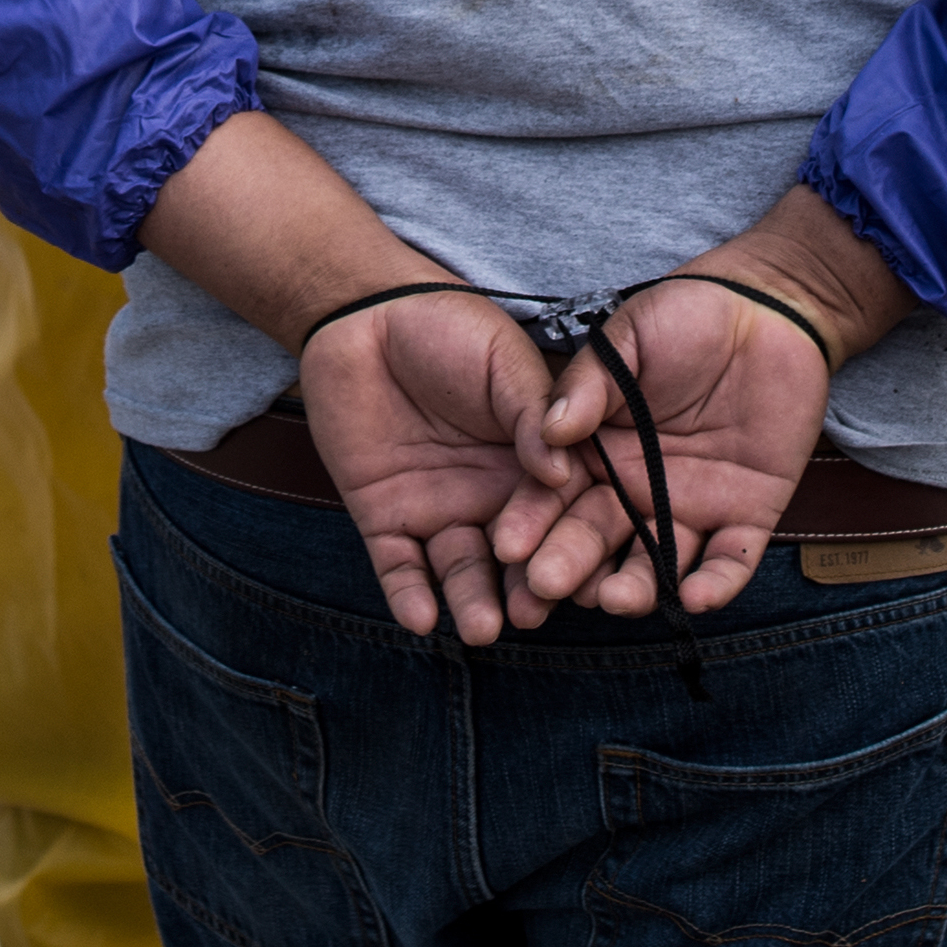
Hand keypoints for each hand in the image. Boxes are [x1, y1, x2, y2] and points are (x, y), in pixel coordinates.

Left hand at [295, 290, 562, 643]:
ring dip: (472, 602)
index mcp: (533, 463)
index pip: (559, 514)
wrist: (364, 317)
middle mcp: (493, 497)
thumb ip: (532, 415)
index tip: (582, 580)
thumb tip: (560, 473)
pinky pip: (399, 566)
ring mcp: (440, 511)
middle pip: (517, 557)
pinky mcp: (387, 519)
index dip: (568, 545)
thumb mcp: (504, 362)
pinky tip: (421, 617)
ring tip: (482, 629)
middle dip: (525, 589)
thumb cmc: (448, 329)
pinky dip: (409, 594)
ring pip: (461, 570)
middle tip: (530, 614)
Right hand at [505, 276, 838, 618]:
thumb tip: (550, 431)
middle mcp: (638, 491)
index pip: (556, 495)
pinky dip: (714, 584)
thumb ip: (587, 384)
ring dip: (636, 588)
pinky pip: (729, 560)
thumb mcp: (627, 339)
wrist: (768, 309)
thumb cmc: (686, 315)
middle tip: (545, 588)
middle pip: (597, 539)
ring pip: (658, 563)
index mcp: (600, 453)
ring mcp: (691, 508)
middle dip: (569, 566)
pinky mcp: (746, 516)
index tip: (506, 545)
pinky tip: (695, 599)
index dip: (530, 520)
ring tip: (614, 600)